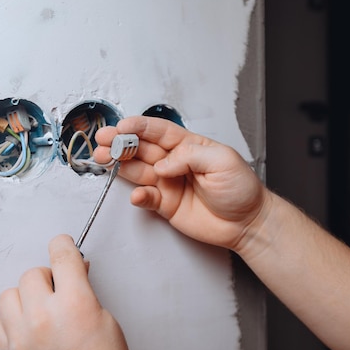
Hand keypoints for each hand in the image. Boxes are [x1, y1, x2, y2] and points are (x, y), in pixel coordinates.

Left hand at [0, 234, 133, 349]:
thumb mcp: (109, 325)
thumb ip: (87, 295)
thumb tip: (75, 279)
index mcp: (75, 304)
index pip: (61, 255)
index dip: (63, 245)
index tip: (63, 245)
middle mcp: (44, 317)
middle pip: (32, 273)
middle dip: (48, 277)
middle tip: (60, 287)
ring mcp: (23, 337)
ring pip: (9, 294)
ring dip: (26, 295)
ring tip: (41, 306)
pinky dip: (10, 320)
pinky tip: (26, 325)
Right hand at [94, 116, 268, 250]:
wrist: (246, 223)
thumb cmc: (241, 189)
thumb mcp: (222, 160)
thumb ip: (190, 156)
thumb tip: (163, 164)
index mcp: (189, 146)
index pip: (159, 131)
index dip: (139, 127)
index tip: (122, 126)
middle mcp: (174, 163)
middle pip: (142, 149)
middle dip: (121, 143)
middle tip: (103, 141)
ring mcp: (168, 183)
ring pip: (138, 170)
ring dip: (120, 165)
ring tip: (104, 160)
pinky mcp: (165, 204)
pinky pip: (146, 197)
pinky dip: (138, 196)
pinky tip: (137, 194)